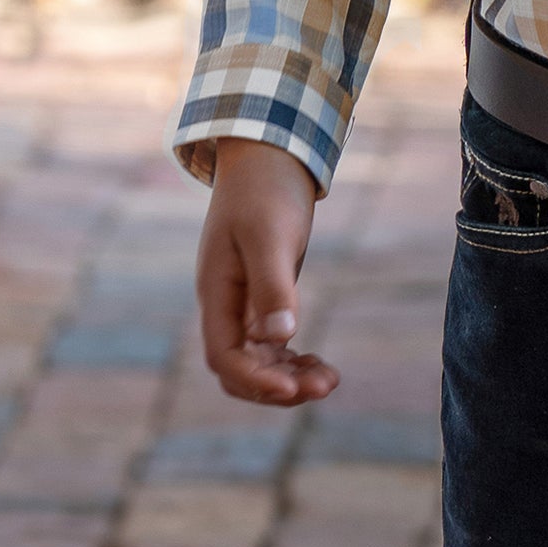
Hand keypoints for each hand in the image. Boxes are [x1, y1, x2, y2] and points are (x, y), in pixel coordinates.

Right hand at [196, 137, 340, 404]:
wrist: (269, 156)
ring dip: (291, 377)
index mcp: (216, 292)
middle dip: (277, 386)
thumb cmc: (265, 191)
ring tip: (331, 381)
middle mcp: (225, 305)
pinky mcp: (265, 296)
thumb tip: (280, 337)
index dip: (255, 379)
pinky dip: (295, 359)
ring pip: (259, 360)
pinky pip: (274, 344)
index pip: (224, 357)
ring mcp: (244, 302)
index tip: (292, 390)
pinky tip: (322, 366)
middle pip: (240, 368)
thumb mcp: (269, 235)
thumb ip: (272, 285)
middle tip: (325, 386)